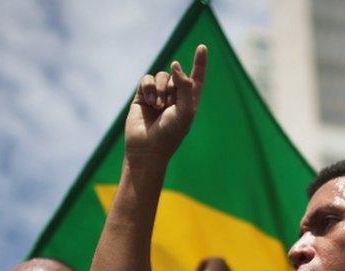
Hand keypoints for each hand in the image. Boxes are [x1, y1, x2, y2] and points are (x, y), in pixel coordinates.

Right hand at [124, 45, 207, 160]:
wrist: (147, 148)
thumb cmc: (170, 133)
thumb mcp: (185, 111)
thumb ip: (185, 86)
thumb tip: (175, 64)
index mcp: (190, 101)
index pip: (197, 78)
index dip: (199, 63)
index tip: (202, 48)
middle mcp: (175, 96)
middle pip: (176, 75)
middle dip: (173, 86)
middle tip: (168, 106)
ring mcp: (158, 95)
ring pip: (161, 75)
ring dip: (160, 88)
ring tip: (157, 106)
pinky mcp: (142, 95)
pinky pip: (147, 79)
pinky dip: (149, 87)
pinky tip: (149, 102)